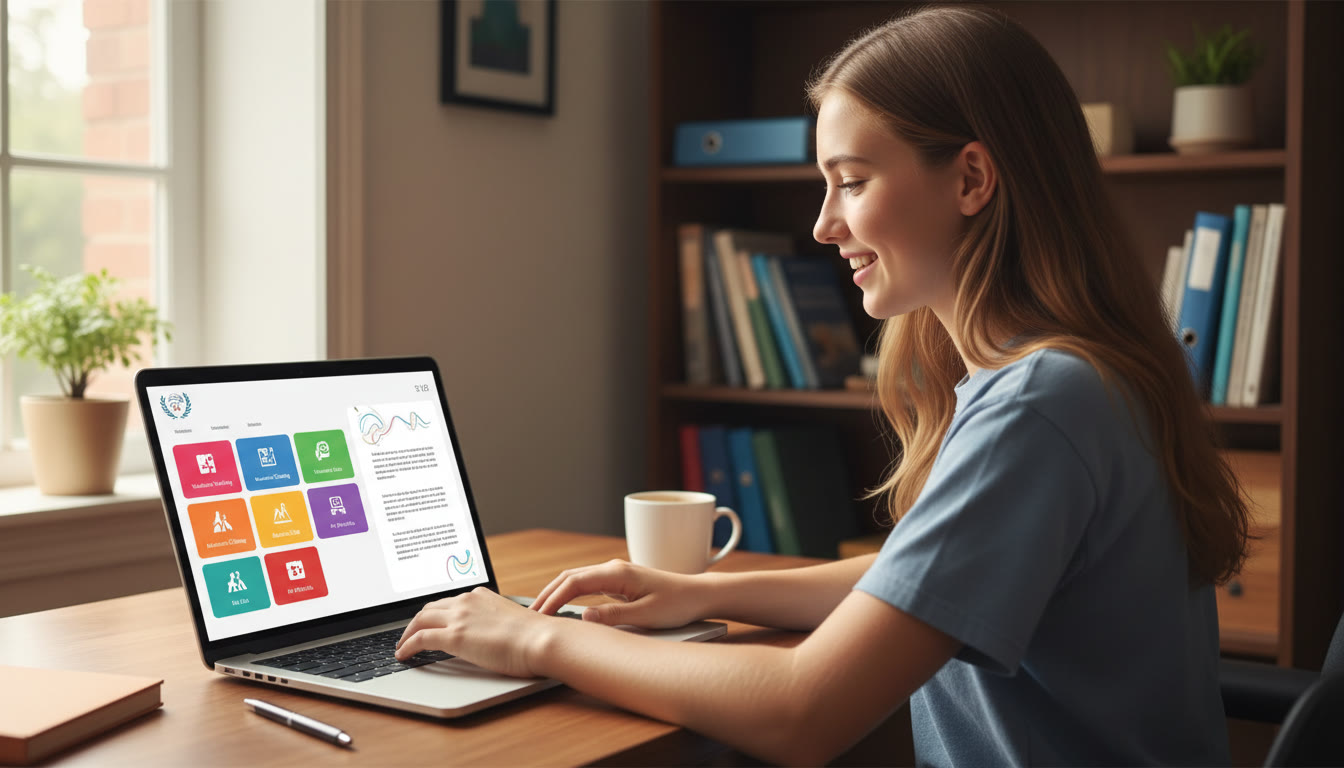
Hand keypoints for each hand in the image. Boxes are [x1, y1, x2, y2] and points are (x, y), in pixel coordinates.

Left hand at [394, 587, 554, 677]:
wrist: (540, 640)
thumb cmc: (534, 636)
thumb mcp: (509, 621)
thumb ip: (494, 622)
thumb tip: (489, 635)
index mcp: (481, 595)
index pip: (449, 602)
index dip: (434, 614)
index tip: (428, 622)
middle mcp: (467, 601)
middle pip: (430, 608)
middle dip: (417, 621)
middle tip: (410, 634)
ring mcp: (459, 617)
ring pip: (420, 620)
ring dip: (407, 633)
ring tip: (402, 646)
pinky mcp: (454, 636)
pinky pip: (420, 639)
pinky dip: (407, 646)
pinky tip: (403, 655)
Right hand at [530, 559, 705, 628]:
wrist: (698, 594)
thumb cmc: (677, 604)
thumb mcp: (646, 616)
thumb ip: (614, 616)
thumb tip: (584, 617)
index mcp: (617, 573)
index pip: (574, 583)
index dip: (554, 599)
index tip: (539, 616)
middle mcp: (613, 568)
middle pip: (569, 577)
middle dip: (548, 594)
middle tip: (531, 615)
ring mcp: (615, 573)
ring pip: (576, 579)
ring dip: (557, 593)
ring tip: (541, 612)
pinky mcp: (619, 582)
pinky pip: (587, 585)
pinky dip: (570, 594)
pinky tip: (564, 607)